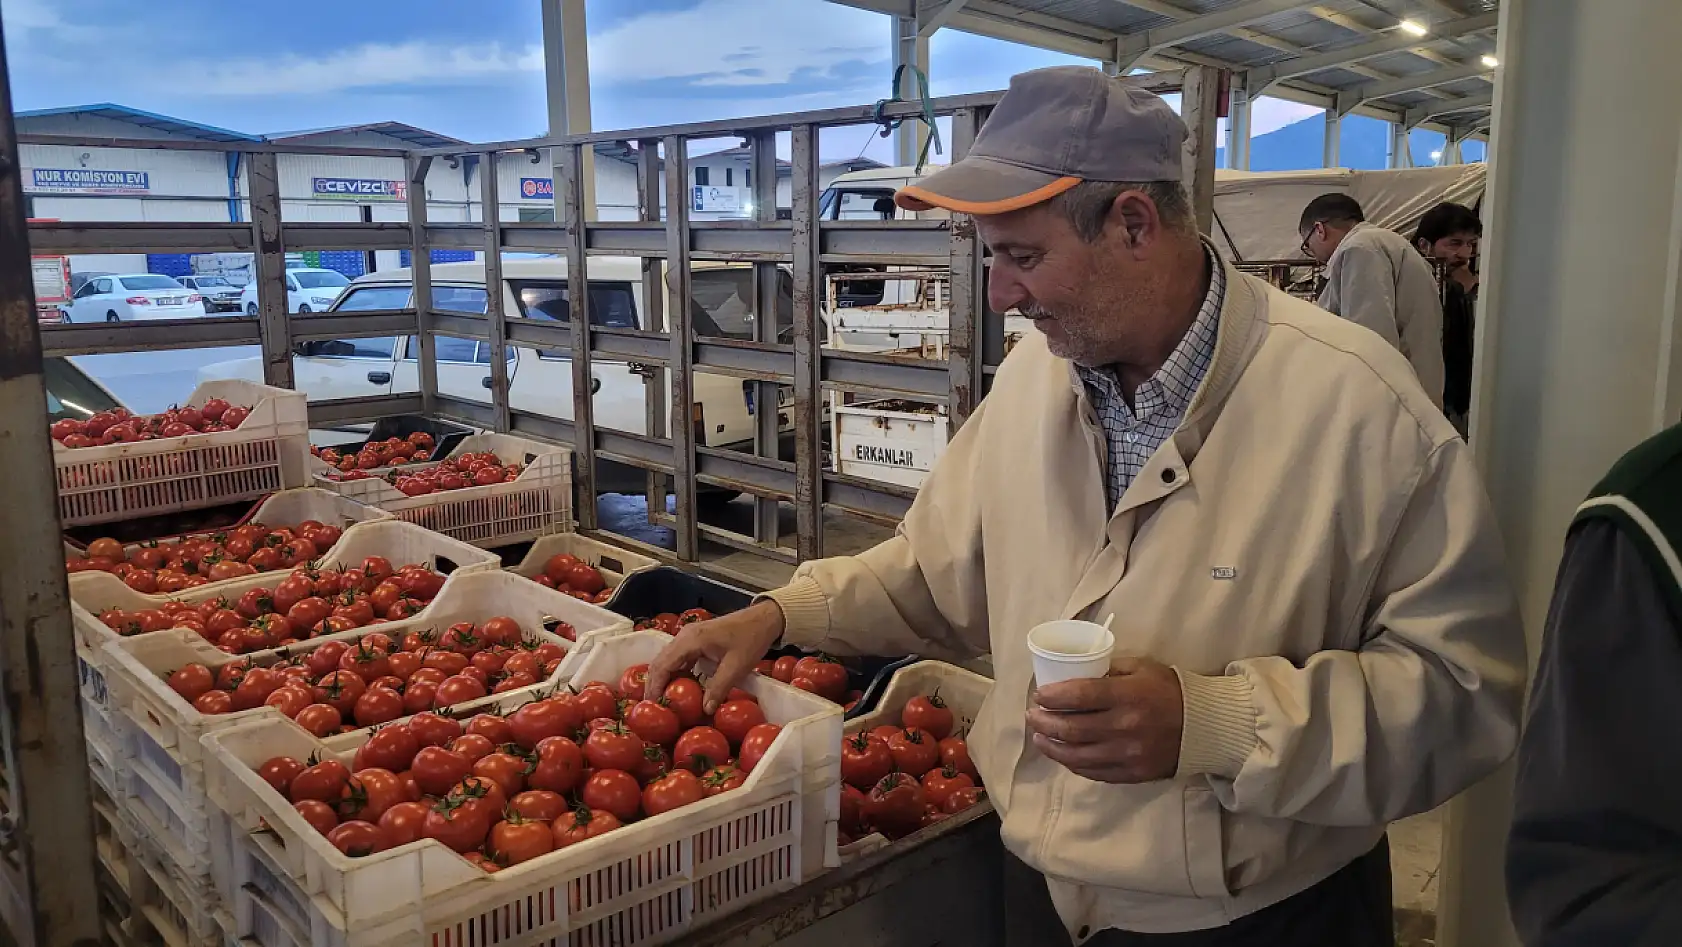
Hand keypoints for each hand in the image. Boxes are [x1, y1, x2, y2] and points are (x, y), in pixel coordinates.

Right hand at [646, 599, 785, 714]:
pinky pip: (679, 658)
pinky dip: (676, 673)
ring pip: (668, 660)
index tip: (652, 705)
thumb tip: (705, 710)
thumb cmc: (751, 638)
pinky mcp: (696, 640)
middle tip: (655, 707)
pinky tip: (680, 688)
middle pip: (660, 662)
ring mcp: (689, 637)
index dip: (654, 686)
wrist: (763, 619)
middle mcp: (685, 636)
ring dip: (664, 679)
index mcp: (691, 640)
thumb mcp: (737, 667)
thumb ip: (719, 688)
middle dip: (655, 684)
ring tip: (665, 701)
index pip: (662, 665)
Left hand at [1025, 657, 1183, 782]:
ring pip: (1077, 755)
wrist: (1205, 726)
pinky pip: (1094, 772)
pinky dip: (1073, 763)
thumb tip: (1074, 674)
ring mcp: (1128, 754)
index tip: (1039, 695)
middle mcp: (1125, 727)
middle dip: (1044, 722)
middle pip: (1071, 729)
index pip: (1079, 696)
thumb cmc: (1170, 690)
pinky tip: (1063, 754)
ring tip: (1039, 737)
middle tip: (1032, 715)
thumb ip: (1108, 670)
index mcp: (1127, 696)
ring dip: (1052, 747)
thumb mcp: (1141, 668)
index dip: (1053, 696)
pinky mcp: (1132, 773)